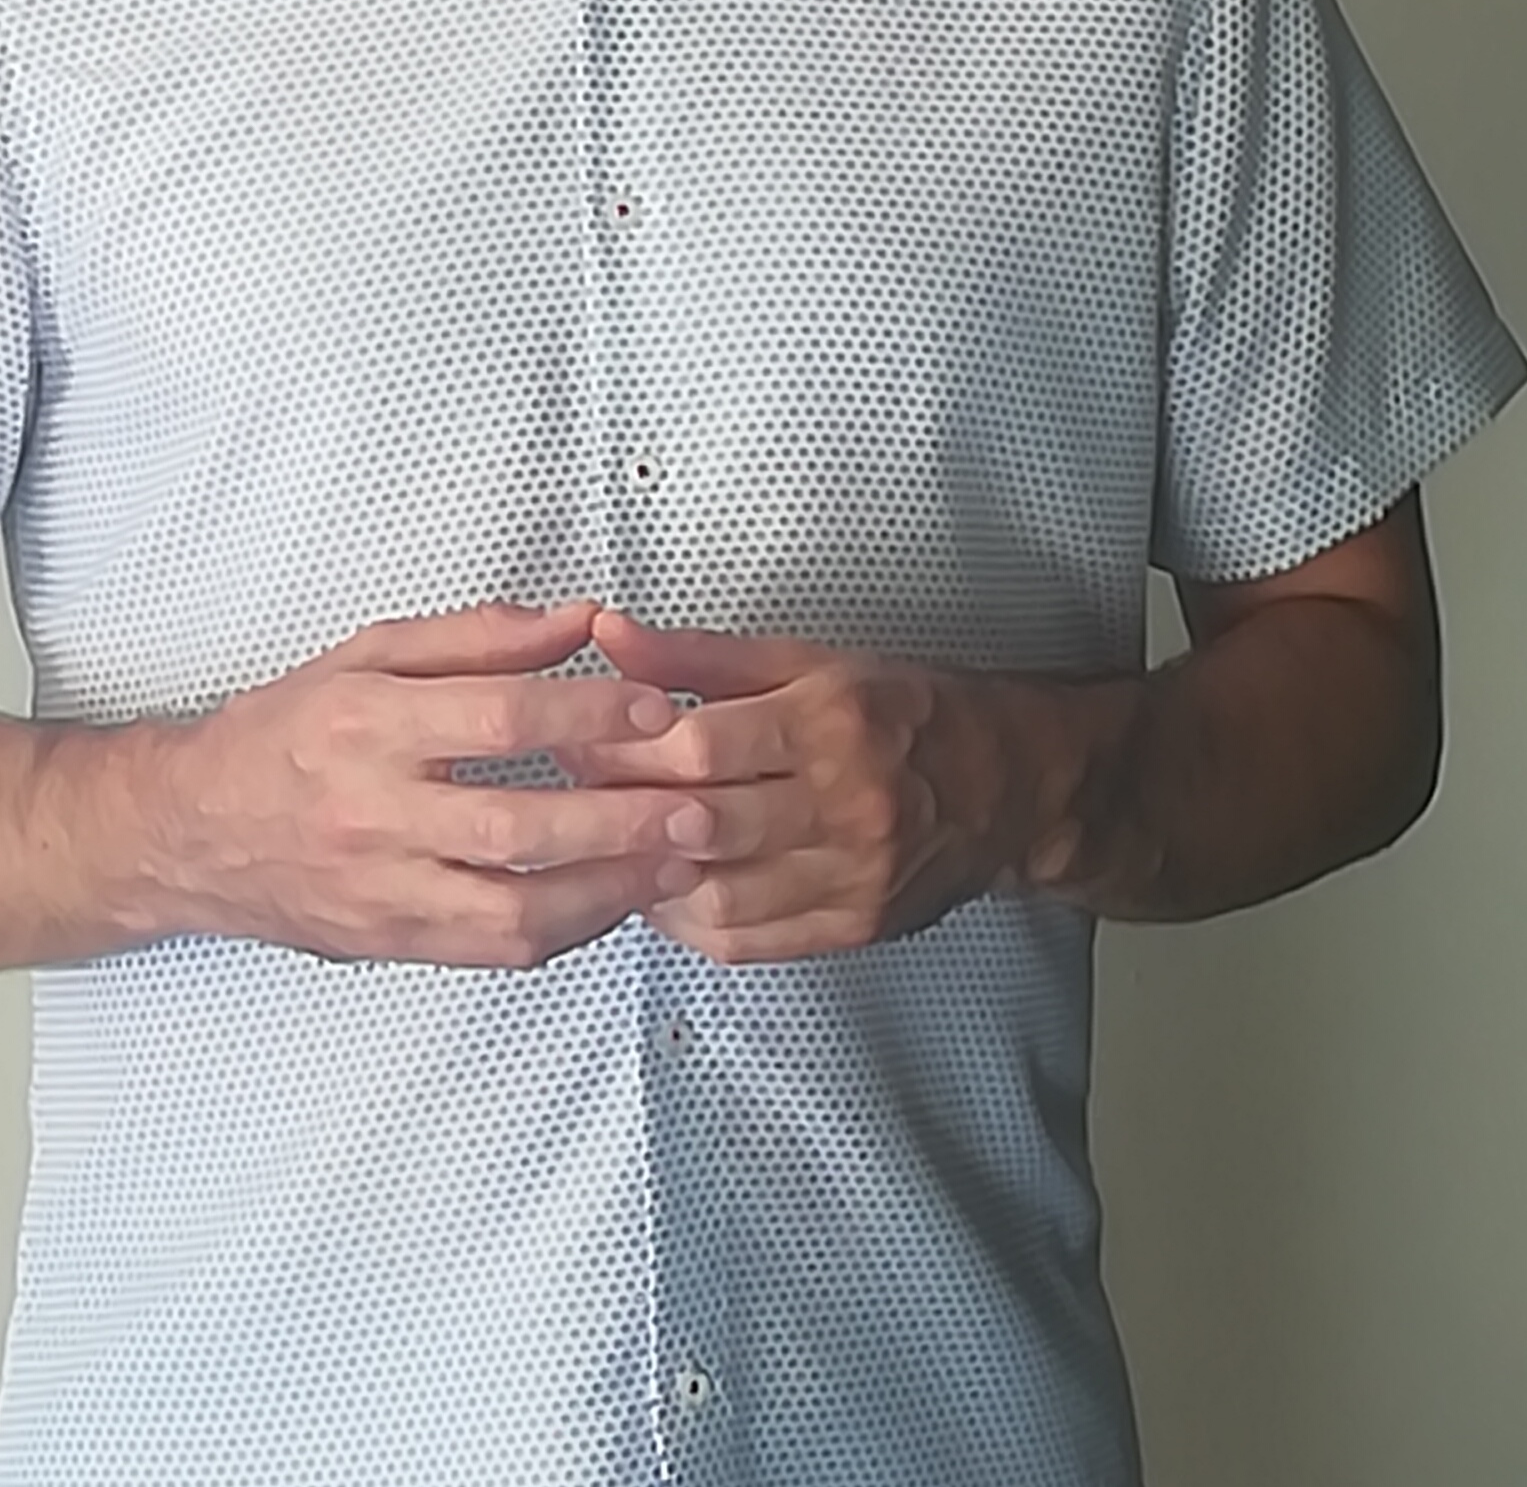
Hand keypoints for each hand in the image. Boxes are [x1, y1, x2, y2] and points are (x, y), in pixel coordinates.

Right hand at [143, 601, 709, 966]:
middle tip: (698, 805)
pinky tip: (614, 900)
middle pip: (516, 823)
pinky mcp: (391, 943)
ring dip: (609, 891)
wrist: (191, 833)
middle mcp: (372, 811)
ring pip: (513, 908)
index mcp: (368, 722)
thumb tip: (577, 619)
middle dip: (620, 819)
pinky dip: (565, 928)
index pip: (495, 717)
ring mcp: (382, 889)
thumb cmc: (285, 732)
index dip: (585, 712)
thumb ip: (476, 637)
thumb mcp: (366, 653)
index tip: (656, 706)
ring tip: (678, 864)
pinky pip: (494, 948)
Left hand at [570, 613, 1048, 962]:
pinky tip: (657, 890)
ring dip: (646, 875)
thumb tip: (609, 634)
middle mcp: (847, 805)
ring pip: (718, 893)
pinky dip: (686, 920)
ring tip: (604, 844)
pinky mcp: (851, 928)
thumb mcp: (808, 660)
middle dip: (621, 811)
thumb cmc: (900, 711)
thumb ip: (698, 656)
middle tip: (567, 794)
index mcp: (832, 724)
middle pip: (703, 822)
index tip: (572, 737)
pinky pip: (746, 939)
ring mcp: (851, 877)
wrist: (1006, 787)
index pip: (702, 747)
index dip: (624, 747)